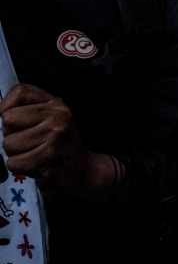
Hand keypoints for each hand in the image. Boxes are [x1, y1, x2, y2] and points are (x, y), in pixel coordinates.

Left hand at [0, 85, 110, 199]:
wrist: (84, 171)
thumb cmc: (60, 145)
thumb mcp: (51, 119)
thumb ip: (29, 110)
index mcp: (57, 103)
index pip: (20, 92)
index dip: (7, 106)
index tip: (14, 121)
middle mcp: (58, 116)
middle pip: (8, 120)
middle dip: (12, 135)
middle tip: (31, 143)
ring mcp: (54, 137)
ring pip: (8, 144)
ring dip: (16, 154)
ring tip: (35, 155)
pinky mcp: (48, 158)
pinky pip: (13, 163)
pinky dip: (21, 168)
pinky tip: (37, 166)